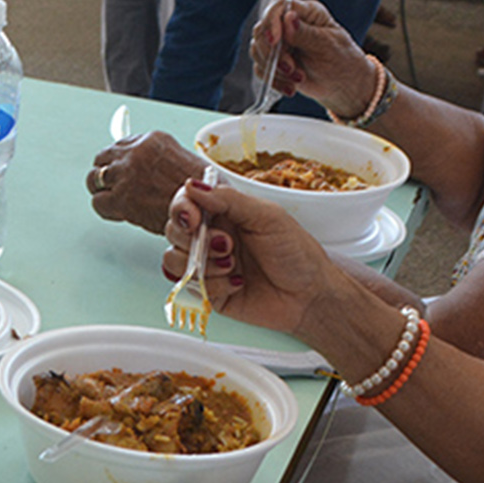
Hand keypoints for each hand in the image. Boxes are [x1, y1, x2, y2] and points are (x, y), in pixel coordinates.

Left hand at [87, 130, 200, 233]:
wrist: (205, 211)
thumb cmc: (204, 192)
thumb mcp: (188, 161)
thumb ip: (164, 160)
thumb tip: (152, 168)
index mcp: (153, 140)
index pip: (121, 143)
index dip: (119, 160)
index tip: (120, 167)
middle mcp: (136, 153)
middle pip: (103, 157)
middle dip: (107, 172)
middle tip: (113, 184)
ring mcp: (126, 175)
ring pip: (94, 178)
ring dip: (101, 189)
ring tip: (113, 199)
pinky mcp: (121, 199)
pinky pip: (98, 202)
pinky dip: (105, 209)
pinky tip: (118, 212)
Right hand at [163, 176, 343, 339]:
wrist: (310, 295)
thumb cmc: (296, 253)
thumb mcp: (267, 217)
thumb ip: (228, 200)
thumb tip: (194, 186)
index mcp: (224, 213)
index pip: (186, 202)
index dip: (182, 208)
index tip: (193, 218)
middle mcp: (212, 236)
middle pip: (173, 230)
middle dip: (193, 239)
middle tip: (226, 244)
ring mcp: (208, 265)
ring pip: (174, 259)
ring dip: (202, 263)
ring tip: (232, 265)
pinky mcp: (209, 291)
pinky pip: (189, 286)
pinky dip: (213, 284)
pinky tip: (237, 283)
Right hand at [254, 0, 371, 118]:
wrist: (344, 85)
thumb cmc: (342, 61)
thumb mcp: (327, 46)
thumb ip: (306, 34)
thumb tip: (288, 18)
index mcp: (307, 13)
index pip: (280, 7)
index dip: (272, 22)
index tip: (275, 41)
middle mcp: (290, 24)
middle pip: (263, 29)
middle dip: (273, 53)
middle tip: (291, 68)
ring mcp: (281, 42)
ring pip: (258, 49)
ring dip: (274, 68)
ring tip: (298, 78)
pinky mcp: (274, 60)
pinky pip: (261, 67)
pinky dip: (273, 79)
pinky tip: (290, 86)